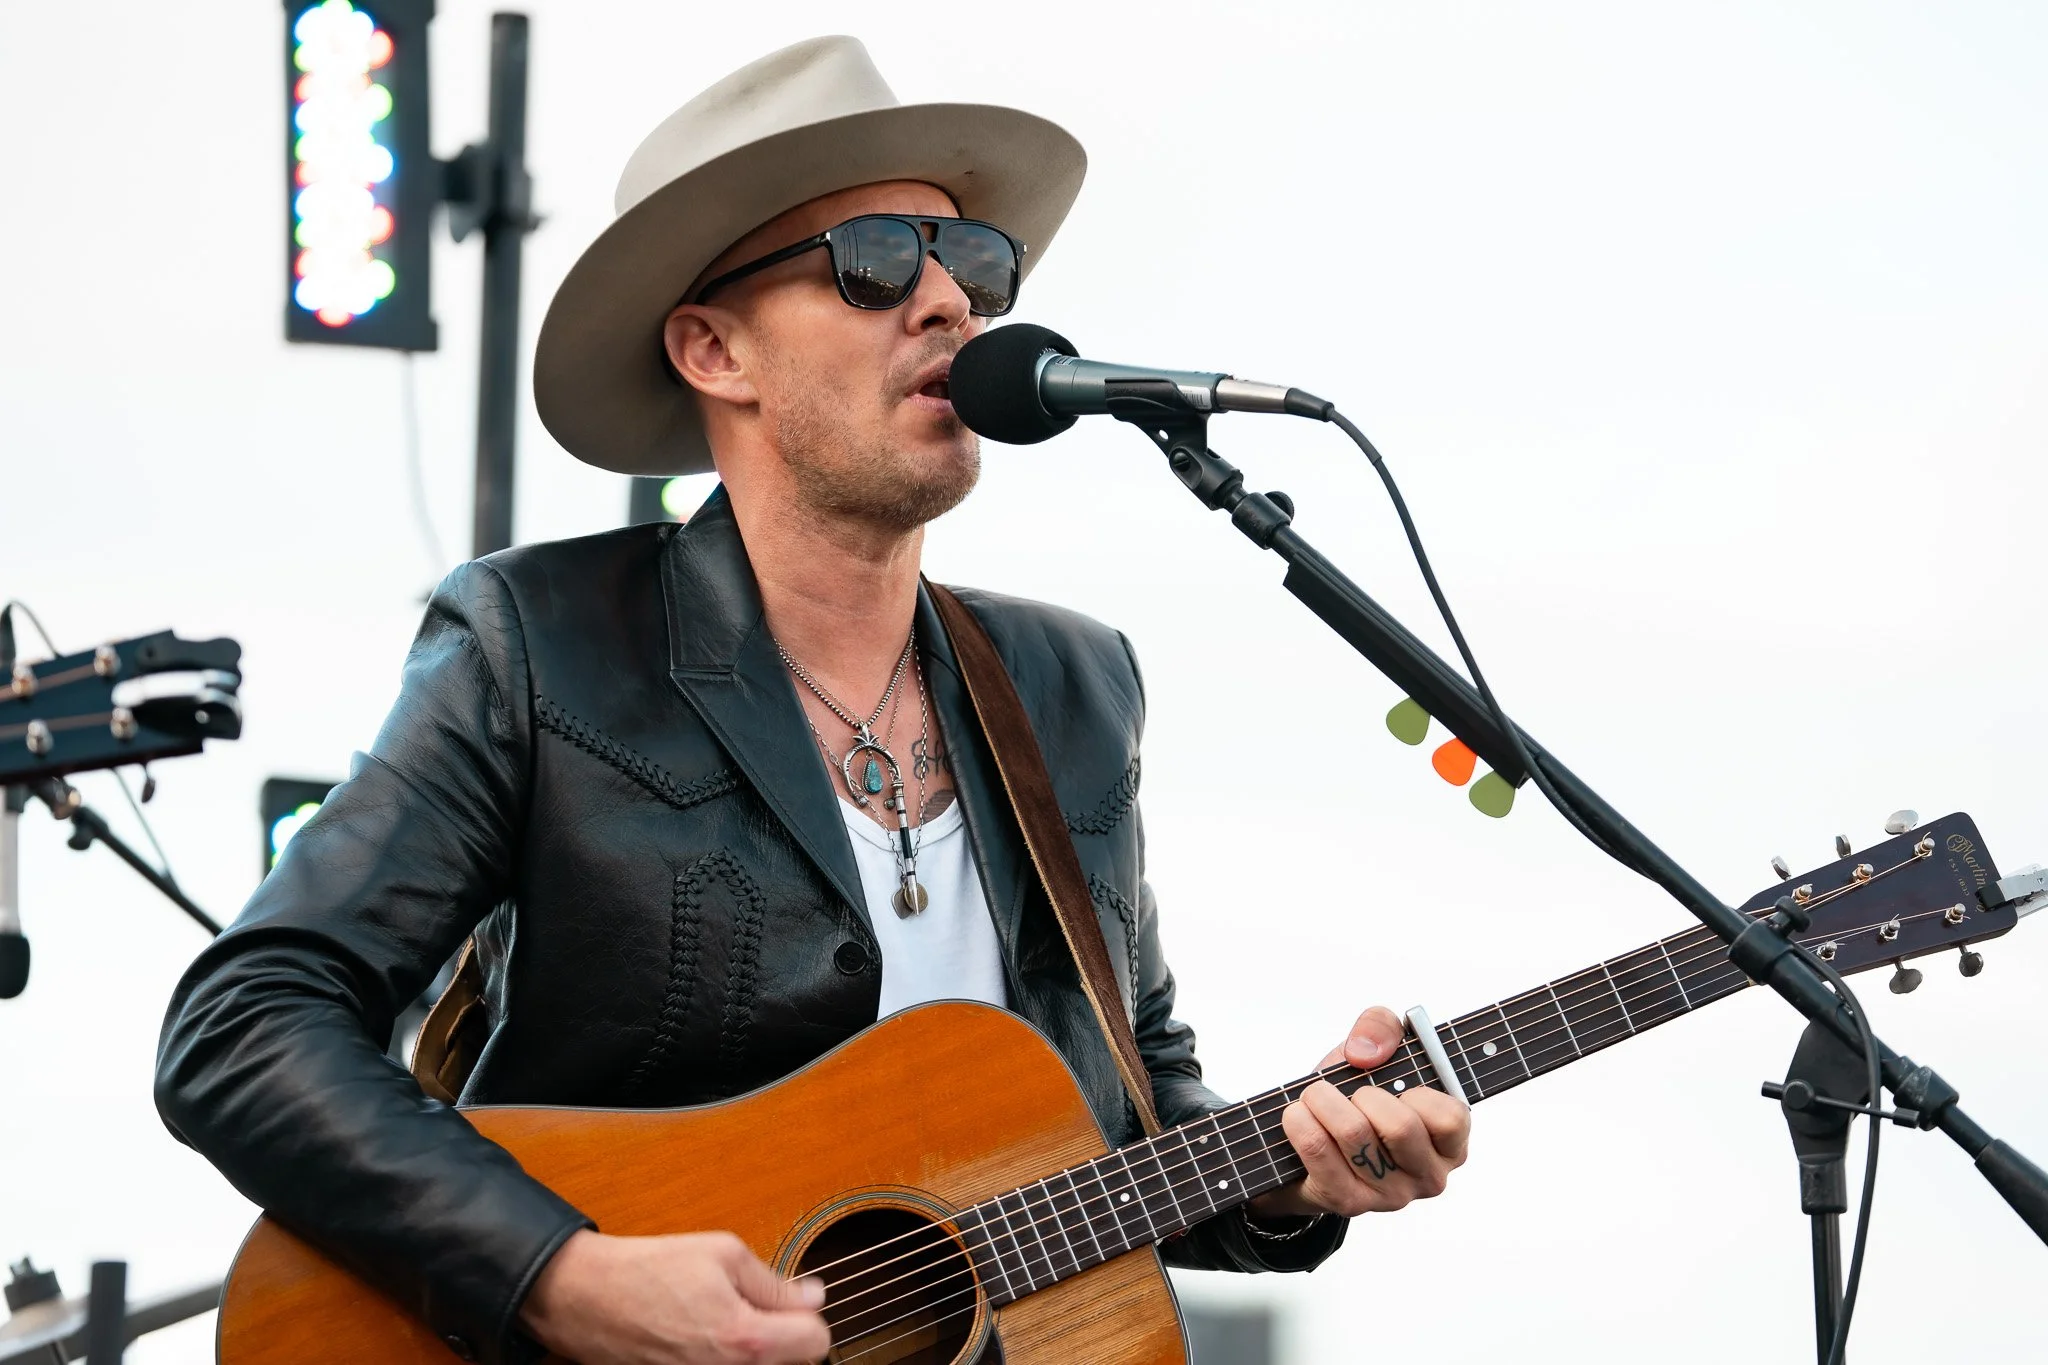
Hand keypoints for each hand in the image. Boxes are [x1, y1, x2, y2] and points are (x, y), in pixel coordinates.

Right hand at [519, 1229, 829, 1363]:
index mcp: (745, 1338)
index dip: (808, 1316)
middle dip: (784, 1334)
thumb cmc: (647, 1271)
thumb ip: (775, 1282)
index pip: (817, 1343)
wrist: (587, 1299)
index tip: (793, 1302)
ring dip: (755, 1348)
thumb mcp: (722, 1254)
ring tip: (722, 1321)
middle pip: (793, 1363)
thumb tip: (813, 1296)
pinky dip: (725, 1358)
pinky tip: (703, 1338)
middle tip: (753, 1307)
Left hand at [1247, 1006, 1470, 1220]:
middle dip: (1361, 1093)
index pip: (1451, 1119)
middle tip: (1349, 1092)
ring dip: (1323, 1100)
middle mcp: (1429, 1176)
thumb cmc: (1354, 1097)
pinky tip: (1298, 1116)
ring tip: (1316, 1097)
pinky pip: (1318, 1149)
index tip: (1396, 1088)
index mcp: (1450, 1142)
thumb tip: (1367, 1051)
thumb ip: (1382, 1027)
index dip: (1416, 1093)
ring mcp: (1391, 1196)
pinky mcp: (1349, 1203)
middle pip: (1400, 1126)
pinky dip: (1300, 1121)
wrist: (1307, 1143)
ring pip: (1355, 1133)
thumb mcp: (1374, 1051)